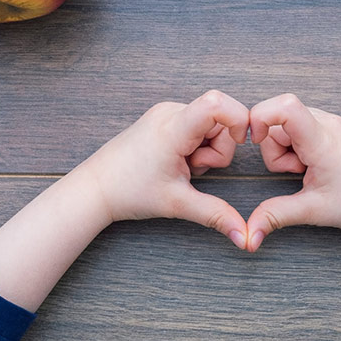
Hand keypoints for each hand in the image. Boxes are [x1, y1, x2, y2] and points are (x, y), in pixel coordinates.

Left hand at [78, 90, 249, 248]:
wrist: (96, 187)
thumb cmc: (130, 192)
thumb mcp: (178, 204)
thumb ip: (216, 215)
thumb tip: (245, 237)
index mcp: (173, 128)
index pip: (217, 103)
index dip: (238, 119)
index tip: (241, 142)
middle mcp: (170, 112)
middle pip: (220, 119)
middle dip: (219, 148)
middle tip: (193, 169)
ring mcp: (166, 112)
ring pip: (210, 124)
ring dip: (206, 149)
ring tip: (182, 166)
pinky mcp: (164, 117)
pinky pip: (196, 124)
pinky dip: (196, 144)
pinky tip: (177, 160)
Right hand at [245, 94, 340, 251]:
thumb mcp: (313, 210)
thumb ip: (275, 215)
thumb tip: (249, 234)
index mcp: (323, 140)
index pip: (285, 106)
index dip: (260, 116)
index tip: (255, 141)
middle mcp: (330, 122)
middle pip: (280, 118)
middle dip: (275, 146)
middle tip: (297, 171)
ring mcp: (336, 122)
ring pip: (292, 122)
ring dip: (289, 146)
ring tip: (309, 170)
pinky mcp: (340, 127)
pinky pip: (307, 125)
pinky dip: (302, 144)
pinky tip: (317, 164)